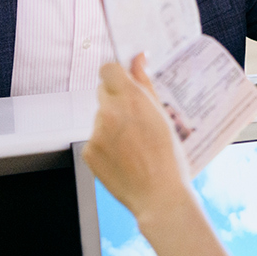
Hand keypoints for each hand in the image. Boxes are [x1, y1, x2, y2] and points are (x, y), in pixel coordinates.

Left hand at [83, 55, 193, 219]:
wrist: (159, 196)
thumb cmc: (168, 159)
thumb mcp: (163, 115)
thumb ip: (145, 84)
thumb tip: (138, 59)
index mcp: (131, 99)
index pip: (108, 69)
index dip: (116, 74)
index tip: (124, 81)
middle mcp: (110, 112)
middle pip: (103, 92)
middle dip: (117, 99)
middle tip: (136, 119)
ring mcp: (96, 132)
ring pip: (100, 117)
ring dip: (112, 124)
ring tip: (134, 145)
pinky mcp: (88, 151)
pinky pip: (95, 138)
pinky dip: (106, 144)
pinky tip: (124, 157)